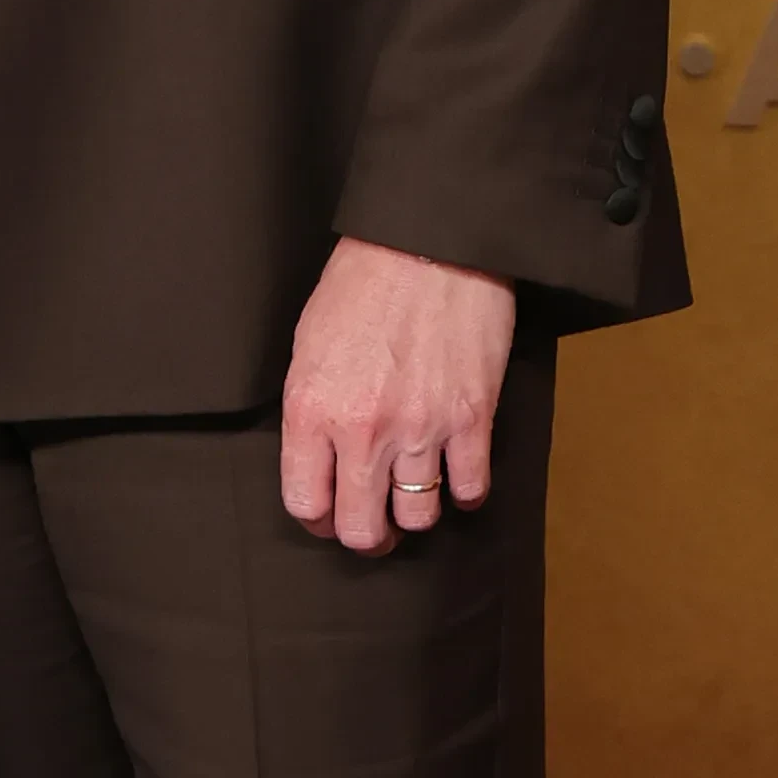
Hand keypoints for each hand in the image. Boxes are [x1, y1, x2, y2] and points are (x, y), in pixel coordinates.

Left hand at [280, 240, 514, 553]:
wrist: (429, 241)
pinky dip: (463, 493)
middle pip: (362, 529)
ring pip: (418, 517)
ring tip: (413, 497)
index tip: (328, 514)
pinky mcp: (472, 417)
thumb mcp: (308, 345)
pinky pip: (469, 489)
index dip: (317, 520)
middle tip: (373, 525)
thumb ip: (310, 409)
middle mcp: (364, 429)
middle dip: (365, 536)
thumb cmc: (362, 283)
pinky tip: (455, 478)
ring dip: (414, 515)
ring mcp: (422, 427)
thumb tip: (319, 459)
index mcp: (312, 409)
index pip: (306, 504)